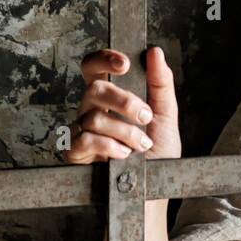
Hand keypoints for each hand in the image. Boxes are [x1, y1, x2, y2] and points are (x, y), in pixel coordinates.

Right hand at [65, 46, 181, 162]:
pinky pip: (85, 139)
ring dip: (125, 132)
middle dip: (124, 101)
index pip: (95, 67)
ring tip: (141, 145)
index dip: (103, 58)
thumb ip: (161, 83)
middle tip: (145, 116)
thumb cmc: (158, 153)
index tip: (125, 63)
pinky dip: (109, 146)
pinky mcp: (74, 152)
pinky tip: (123, 155)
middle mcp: (91, 109)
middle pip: (95, 89)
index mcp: (110, 96)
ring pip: (94, 117)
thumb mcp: (166, 115)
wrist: (154, 188)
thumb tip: (154, 52)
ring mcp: (81, 130)